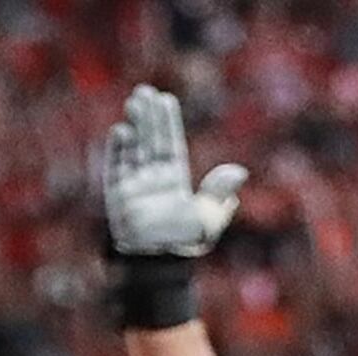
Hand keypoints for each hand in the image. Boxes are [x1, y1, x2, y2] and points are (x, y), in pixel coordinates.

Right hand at [101, 85, 244, 260]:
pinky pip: (117, 167)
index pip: (170, 143)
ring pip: (133, 148)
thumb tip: (240, 172)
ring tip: (133, 102)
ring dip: (133, 125)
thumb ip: (219, 193)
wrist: (158, 262)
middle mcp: (153, 177)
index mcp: (175, 178)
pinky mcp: (118, 195)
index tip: (166, 99)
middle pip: (150, 140)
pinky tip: (121, 130)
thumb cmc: (185, 242)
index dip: (167, 122)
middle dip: (148, 116)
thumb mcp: (209, 217)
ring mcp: (135, 184)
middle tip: (145, 91)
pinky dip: (118, 150)